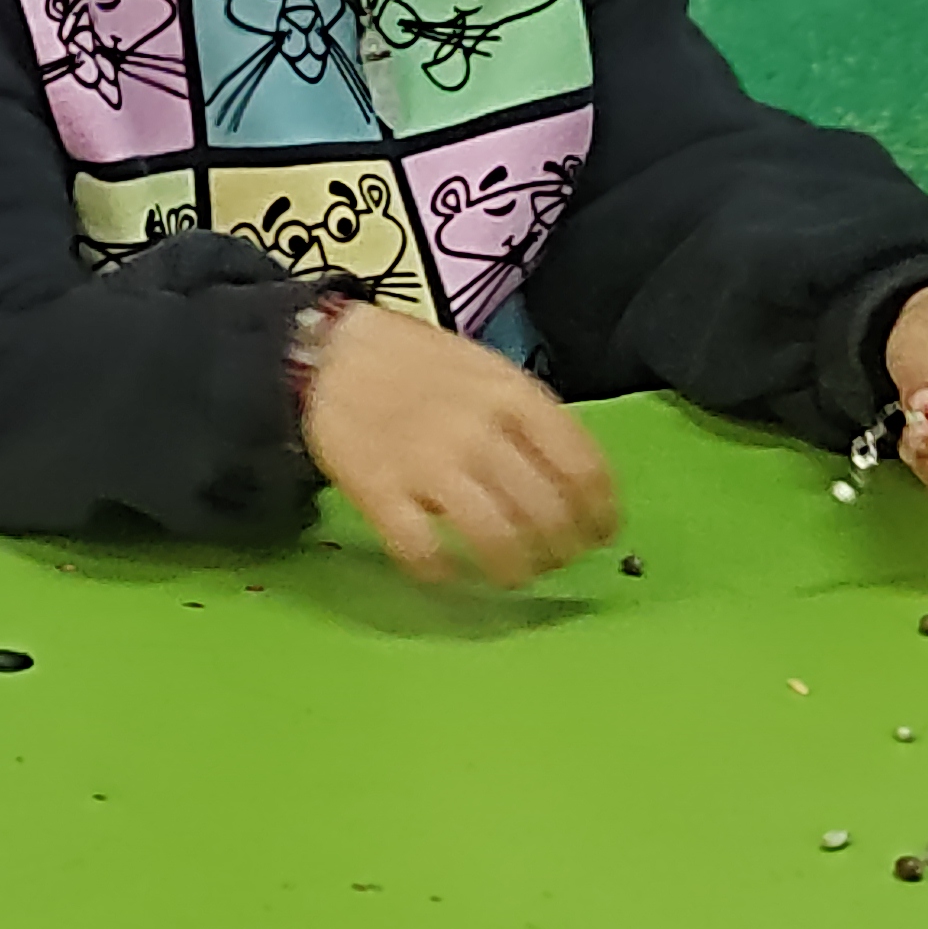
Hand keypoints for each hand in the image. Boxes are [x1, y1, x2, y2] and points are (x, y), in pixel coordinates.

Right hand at [298, 299, 621, 587]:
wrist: (328, 353)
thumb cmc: (416, 362)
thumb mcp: (488, 370)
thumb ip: (530, 418)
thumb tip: (571, 482)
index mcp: (514, 396)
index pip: (583, 469)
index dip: (599, 514)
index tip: (598, 534)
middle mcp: (480, 432)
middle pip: (546, 514)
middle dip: (560, 551)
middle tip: (553, 561)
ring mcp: (428, 464)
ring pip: (496, 540)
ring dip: (512, 570)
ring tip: (510, 575)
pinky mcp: (379, 491)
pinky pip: (422, 550)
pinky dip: (441, 571)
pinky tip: (445, 571)